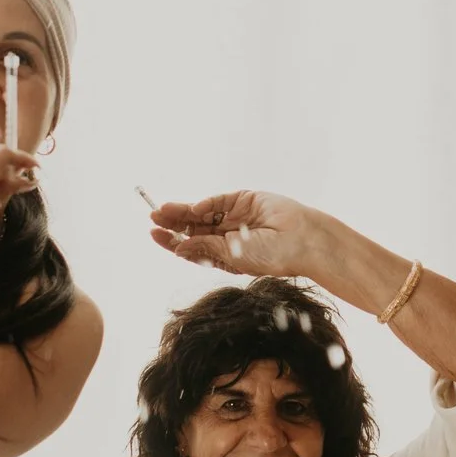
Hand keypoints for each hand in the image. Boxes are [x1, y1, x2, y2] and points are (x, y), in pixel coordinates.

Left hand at [145, 190, 333, 279]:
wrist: (302, 240)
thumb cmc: (272, 256)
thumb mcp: (232, 256)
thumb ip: (205, 248)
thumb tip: (177, 248)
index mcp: (225, 253)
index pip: (192, 246)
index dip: (173, 240)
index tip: (155, 235)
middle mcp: (228, 234)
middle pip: (194, 227)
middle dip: (173, 223)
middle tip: (153, 218)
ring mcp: (236, 216)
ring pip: (202, 212)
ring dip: (183, 211)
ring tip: (162, 210)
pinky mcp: (245, 200)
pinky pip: (220, 201)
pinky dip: (206, 204)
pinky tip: (194, 208)